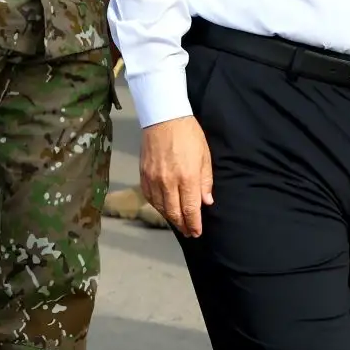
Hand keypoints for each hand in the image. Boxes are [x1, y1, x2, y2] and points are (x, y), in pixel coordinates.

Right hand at [139, 115, 212, 237]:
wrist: (164, 117)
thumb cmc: (188, 135)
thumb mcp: (205, 156)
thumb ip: (205, 181)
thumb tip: (206, 202)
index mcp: (187, 177)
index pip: (190, 209)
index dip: (194, 224)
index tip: (197, 232)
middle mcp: (169, 181)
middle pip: (174, 212)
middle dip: (182, 225)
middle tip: (188, 232)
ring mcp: (154, 178)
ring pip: (161, 207)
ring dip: (170, 218)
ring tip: (177, 222)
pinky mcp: (143, 174)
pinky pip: (149, 197)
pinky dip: (157, 206)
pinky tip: (163, 208)